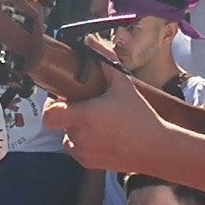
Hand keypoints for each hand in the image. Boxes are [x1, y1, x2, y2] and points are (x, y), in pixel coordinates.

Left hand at [42, 64, 166, 173]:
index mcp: (84, 116)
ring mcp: (83, 151)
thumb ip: (104, 61)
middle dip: (70, 112)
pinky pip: (75, 148)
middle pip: (61, 121)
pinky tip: (101, 135)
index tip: (62, 97)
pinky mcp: (88, 163)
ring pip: (68, 134)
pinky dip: (82, 141)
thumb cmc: (140, 115)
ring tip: (98, 121)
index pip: (48, 114)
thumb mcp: (123, 84)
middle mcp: (79, 136)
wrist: (156, 148)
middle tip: (88, 105)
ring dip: (76, 127)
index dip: (50, 105)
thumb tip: (90, 41)